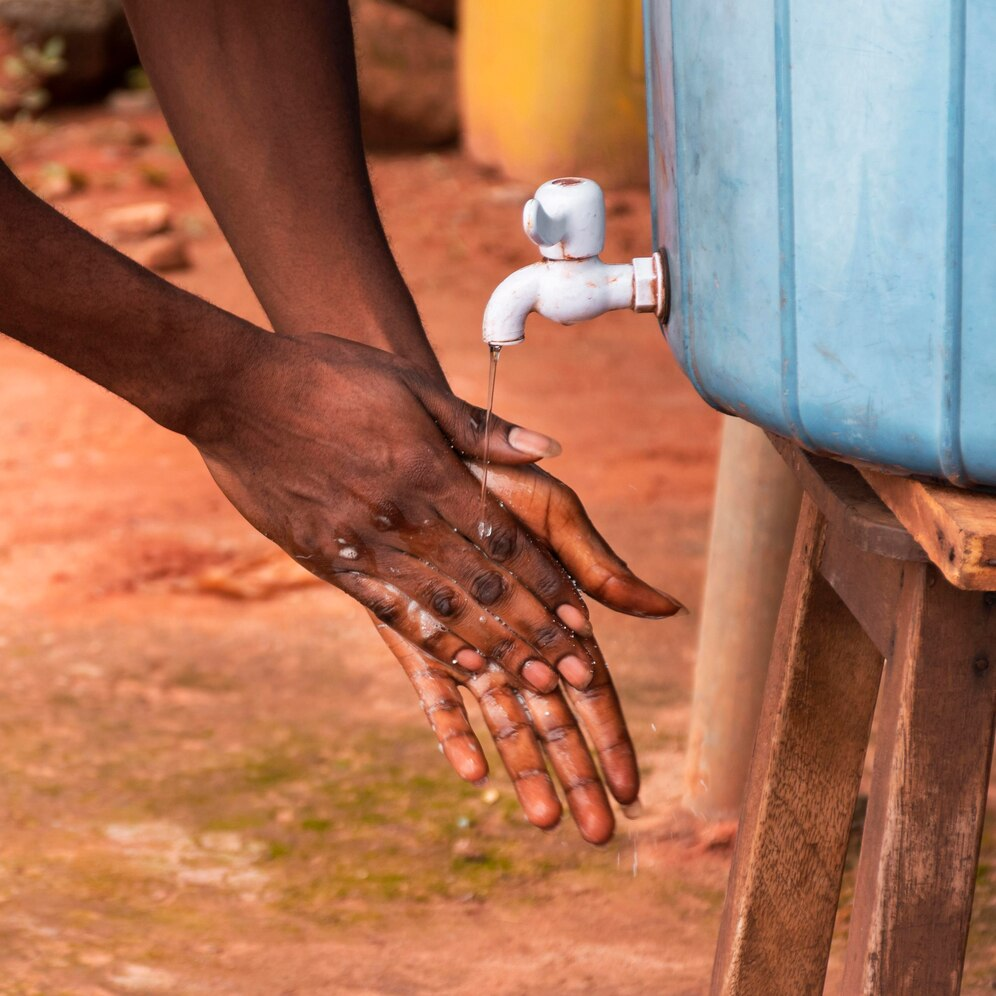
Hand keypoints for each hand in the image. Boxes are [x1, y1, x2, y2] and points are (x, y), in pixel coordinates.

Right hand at [192, 330, 616, 693]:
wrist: (236, 393)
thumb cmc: (328, 376)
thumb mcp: (411, 386)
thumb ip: (480, 428)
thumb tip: (546, 448)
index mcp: (430, 472)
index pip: (504, 542)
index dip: (546, 584)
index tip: (580, 620)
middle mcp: (402, 518)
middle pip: (481, 586)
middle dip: (533, 632)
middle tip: (572, 674)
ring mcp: (362, 545)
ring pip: (441, 609)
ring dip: (493, 649)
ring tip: (532, 686)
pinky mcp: (326, 560)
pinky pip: (387, 611)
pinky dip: (430, 641)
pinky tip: (461, 667)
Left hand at [381, 461, 683, 844]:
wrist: (418, 460)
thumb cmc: (498, 481)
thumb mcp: (555, 515)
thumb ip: (600, 567)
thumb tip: (669, 608)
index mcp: (555, 616)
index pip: (591, 691)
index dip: (612, 739)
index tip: (633, 790)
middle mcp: (514, 641)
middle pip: (552, 720)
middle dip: (577, 776)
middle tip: (597, 835)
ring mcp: (466, 645)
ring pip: (501, 721)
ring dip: (524, 771)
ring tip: (546, 822)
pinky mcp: (416, 640)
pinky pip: (435, 694)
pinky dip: (453, 733)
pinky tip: (471, 774)